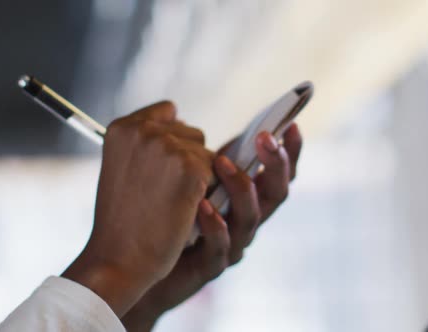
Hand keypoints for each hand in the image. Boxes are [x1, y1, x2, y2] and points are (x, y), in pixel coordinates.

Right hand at [62, 101, 214, 316]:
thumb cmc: (123, 219)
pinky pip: (217, 174)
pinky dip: (207, 194)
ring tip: (170, 202)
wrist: (120, 258)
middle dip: (189, 162)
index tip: (160, 170)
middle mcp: (144, 130)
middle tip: (161, 193)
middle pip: (193, 134)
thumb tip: (180, 117)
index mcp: (123, 127)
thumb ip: (146, 139)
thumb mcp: (123, 166)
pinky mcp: (191, 168)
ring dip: (199, 179)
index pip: (168, 112)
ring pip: (208, 155)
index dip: (172, 141)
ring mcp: (168, 148)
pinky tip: (183, 209)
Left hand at [121, 124, 302, 330]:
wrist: (135, 264)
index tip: (292, 125)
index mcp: (243, 196)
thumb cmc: (162, 216)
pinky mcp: (208, 266)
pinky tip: (200, 205)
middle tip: (264, 138)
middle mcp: (244, 219)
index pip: (276, 172)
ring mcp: (231, 244)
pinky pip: (220, 248)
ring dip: (241, 188)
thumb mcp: (178, 180)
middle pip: (276, 193)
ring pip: (251, 218)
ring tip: (222, 163)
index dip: (290, 151)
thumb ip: (190, 156)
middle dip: (275, 164)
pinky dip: (214, 225)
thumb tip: (182, 117)